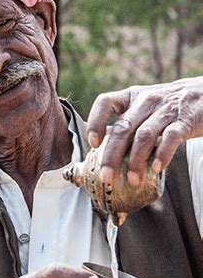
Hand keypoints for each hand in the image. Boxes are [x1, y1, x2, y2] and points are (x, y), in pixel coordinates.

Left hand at [86, 77, 202, 185]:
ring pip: (144, 135)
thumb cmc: (169, 106)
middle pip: (123, 129)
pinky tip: (157, 168)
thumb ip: (128, 124)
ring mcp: (165, 110)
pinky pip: (170, 137)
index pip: (106, 102)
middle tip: (106, 177)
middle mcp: (145, 101)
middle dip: (112, 156)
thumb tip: (107, 155)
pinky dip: (162, 154)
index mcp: (131, 97)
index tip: (93, 144)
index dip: (96, 122)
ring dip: (136, 161)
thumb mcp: (145, 106)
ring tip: (133, 180)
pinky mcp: (184, 120)